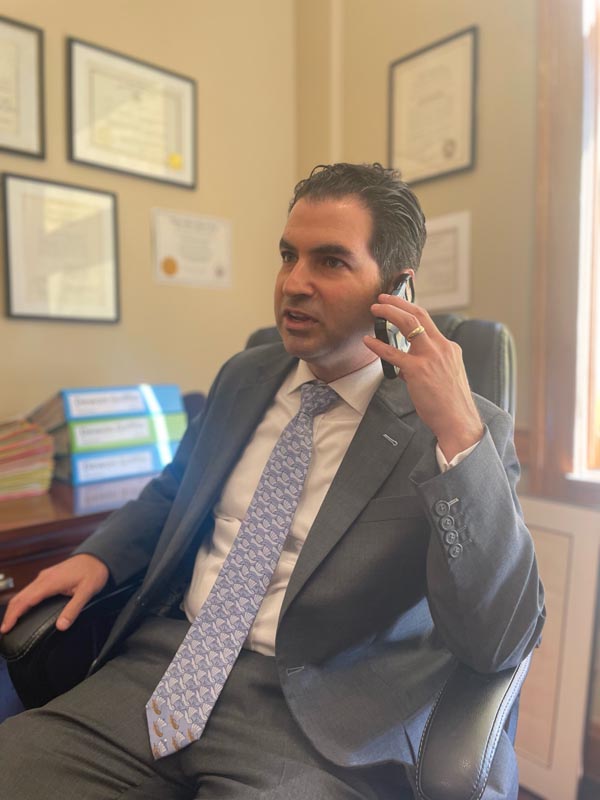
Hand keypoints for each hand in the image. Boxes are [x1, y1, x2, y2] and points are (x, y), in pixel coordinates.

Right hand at [0, 554, 108, 634]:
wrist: (99, 556)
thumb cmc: (94, 571)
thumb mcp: (87, 591)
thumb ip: (74, 608)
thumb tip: (61, 626)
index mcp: (50, 582)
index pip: (26, 600)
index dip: (14, 615)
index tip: (5, 628)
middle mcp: (44, 578)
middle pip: (20, 597)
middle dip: (10, 613)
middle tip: (4, 630)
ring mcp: (45, 576)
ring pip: (24, 592)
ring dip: (15, 607)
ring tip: (10, 622)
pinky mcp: (48, 576)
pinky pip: (30, 589)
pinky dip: (22, 601)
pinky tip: (23, 608)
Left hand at [365, 294, 483, 461]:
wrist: (458, 420)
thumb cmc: (450, 404)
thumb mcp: (444, 377)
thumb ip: (425, 367)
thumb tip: (403, 367)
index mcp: (449, 348)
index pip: (429, 322)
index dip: (412, 310)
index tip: (400, 303)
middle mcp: (442, 348)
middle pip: (419, 315)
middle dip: (399, 302)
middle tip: (383, 298)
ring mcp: (430, 357)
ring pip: (408, 324)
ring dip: (389, 313)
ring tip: (375, 309)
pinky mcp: (418, 370)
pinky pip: (393, 353)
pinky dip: (378, 345)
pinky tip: (368, 341)